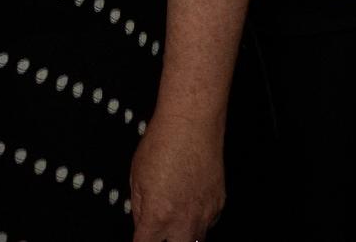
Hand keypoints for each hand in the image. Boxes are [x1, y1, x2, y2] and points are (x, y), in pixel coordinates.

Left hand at [129, 110, 225, 241]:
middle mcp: (183, 220)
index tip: (141, 238)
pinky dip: (198, 220)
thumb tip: (141, 222)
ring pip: (196, 240)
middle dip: (167, 241)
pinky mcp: (219, 205)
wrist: (192, 125)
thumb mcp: (136, 176)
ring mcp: (204, 214)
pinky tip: (190, 204)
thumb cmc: (163, 143)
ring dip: (183, 235)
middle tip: (160, 231)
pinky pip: (208, 224)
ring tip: (175, 217)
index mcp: (158, 215)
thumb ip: (138, 207)